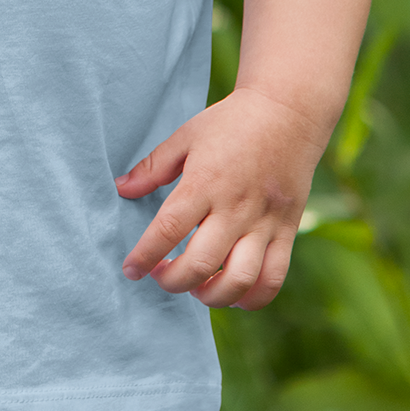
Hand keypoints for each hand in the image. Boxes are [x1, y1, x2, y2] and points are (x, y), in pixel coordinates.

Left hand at [114, 86, 328, 310]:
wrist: (288, 111)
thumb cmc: (231, 122)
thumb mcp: (186, 136)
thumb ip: (153, 167)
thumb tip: (120, 188)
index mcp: (204, 181)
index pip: (168, 230)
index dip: (144, 256)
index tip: (130, 269)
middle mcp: (235, 206)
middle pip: (200, 264)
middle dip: (172, 281)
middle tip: (160, 275)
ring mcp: (264, 221)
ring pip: (239, 280)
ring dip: (210, 297)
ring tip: (195, 288)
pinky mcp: (287, 230)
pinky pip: (273, 278)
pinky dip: (252, 299)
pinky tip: (232, 294)